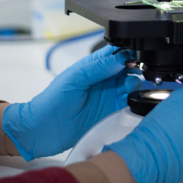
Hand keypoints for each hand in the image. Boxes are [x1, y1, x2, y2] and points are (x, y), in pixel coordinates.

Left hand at [2, 45, 139, 158]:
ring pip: (132, 83)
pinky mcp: (114, 111)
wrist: (45, 130)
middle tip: (134, 70)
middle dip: (135, 67)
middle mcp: (105, 79)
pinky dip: (136, 99)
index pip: (116, 52)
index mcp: (94, 66)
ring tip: (128, 86)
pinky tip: (131, 98)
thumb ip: (98, 67)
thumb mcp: (74, 78)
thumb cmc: (53, 101)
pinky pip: (131, 102)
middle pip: (128, 67)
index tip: (131, 57)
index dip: (127, 52)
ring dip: (135, 82)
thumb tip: (122, 58)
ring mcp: (110, 94)